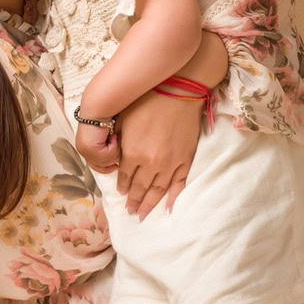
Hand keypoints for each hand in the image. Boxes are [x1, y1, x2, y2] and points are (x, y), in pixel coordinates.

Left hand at [75, 122, 119, 172]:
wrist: (100, 107)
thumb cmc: (107, 118)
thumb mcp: (107, 138)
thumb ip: (108, 149)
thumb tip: (115, 162)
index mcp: (85, 148)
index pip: (94, 165)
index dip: (105, 168)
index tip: (116, 167)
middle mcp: (82, 150)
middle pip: (101, 166)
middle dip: (112, 156)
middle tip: (118, 145)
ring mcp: (84, 149)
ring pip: (105, 161)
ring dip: (114, 150)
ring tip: (115, 137)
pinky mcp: (89, 147)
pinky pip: (107, 155)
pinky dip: (113, 146)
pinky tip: (113, 136)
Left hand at [114, 89, 203, 220]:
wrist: (178, 90)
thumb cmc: (147, 99)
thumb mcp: (124, 120)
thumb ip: (120, 142)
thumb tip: (118, 156)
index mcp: (132, 153)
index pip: (125, 177)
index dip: (123, 186)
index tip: (121, 193)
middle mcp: (150, 163)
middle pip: (140, 188)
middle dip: (134, 201)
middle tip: (131, 211)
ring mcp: (170, 163)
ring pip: (158, 190)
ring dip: (149, 204)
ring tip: (143, 214)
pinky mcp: (185, 159)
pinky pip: (178, 184)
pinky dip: (173, 197)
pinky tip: (168, 208)